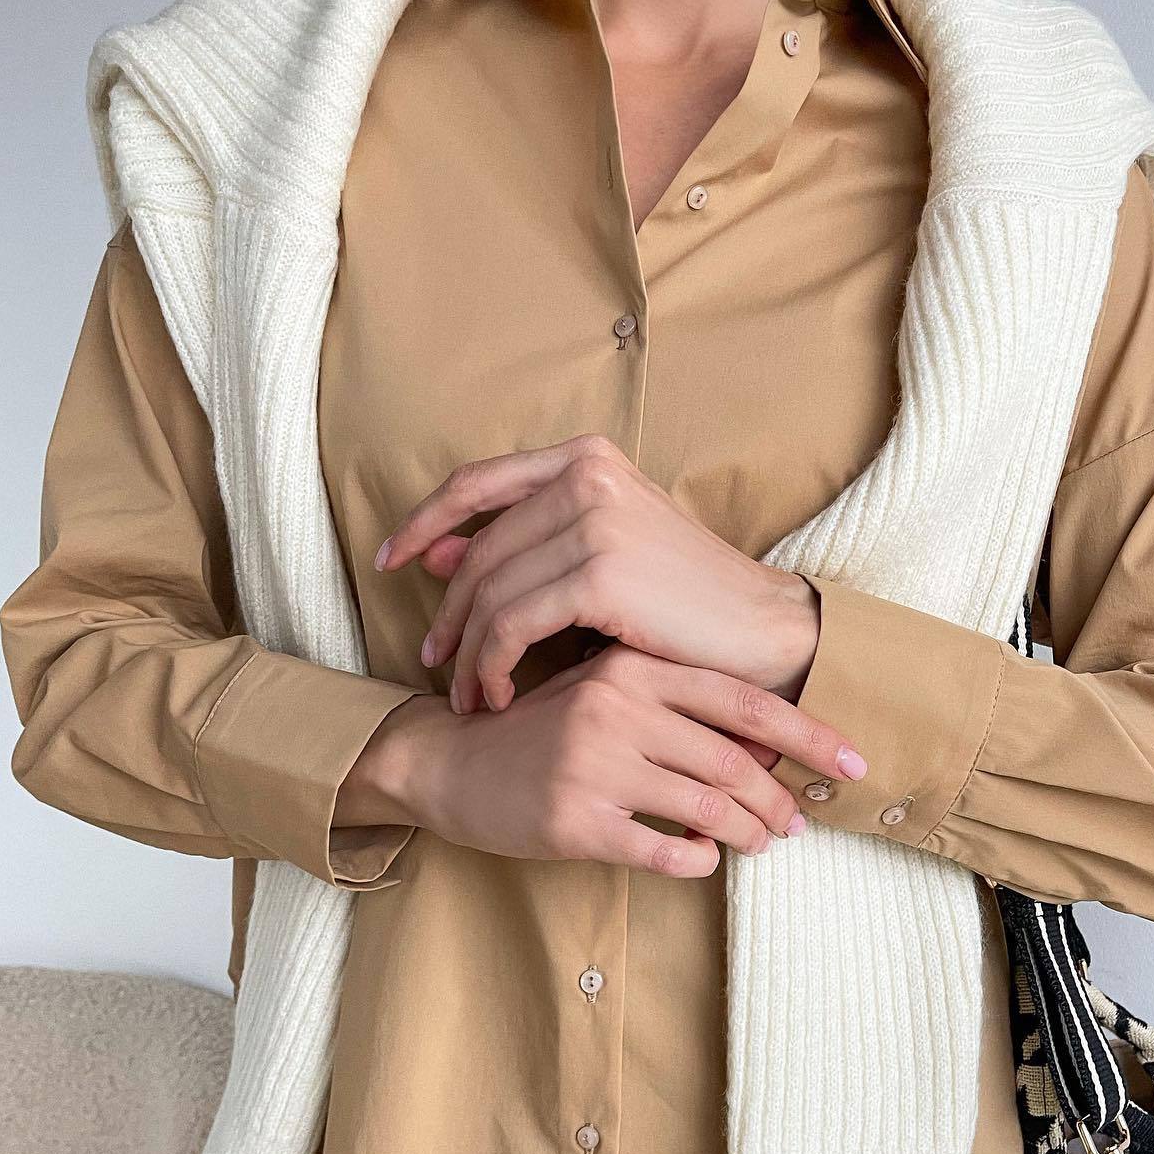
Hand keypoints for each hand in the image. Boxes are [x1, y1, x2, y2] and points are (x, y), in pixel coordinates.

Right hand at [335, 644, 865, 877]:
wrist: (448, 760)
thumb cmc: (541, 728)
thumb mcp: (606, 691)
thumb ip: (677, 704)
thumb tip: (767, 745)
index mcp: (632, 668)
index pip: (744, 702)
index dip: (809, 734)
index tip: (856, 764)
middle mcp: (616, 708)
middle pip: (734, 761)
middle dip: (779, 799)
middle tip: (798, 823)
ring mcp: (593, 765)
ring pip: (706, 807)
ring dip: (746, 833)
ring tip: (761, 844)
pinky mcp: (572, 820)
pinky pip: (661, 849)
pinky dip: (697, 860)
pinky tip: (703, 860)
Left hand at [373, 434, 819, 713]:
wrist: (763, 633)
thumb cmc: (684, 605)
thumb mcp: (601, 560)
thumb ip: (525, 547)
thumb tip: (436, 553)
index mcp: (586, 458)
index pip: (476, 482)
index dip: (424, 522)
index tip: (390, 562)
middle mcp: (586, 476)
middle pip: (477, 549)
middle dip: (447, 612)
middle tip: (435, 659)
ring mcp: (593, 521)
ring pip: (488, 592)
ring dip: (467, 652)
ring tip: (468, 694)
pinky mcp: (599, 574)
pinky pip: (512, 625)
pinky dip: (493, 665)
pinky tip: (499, 695)